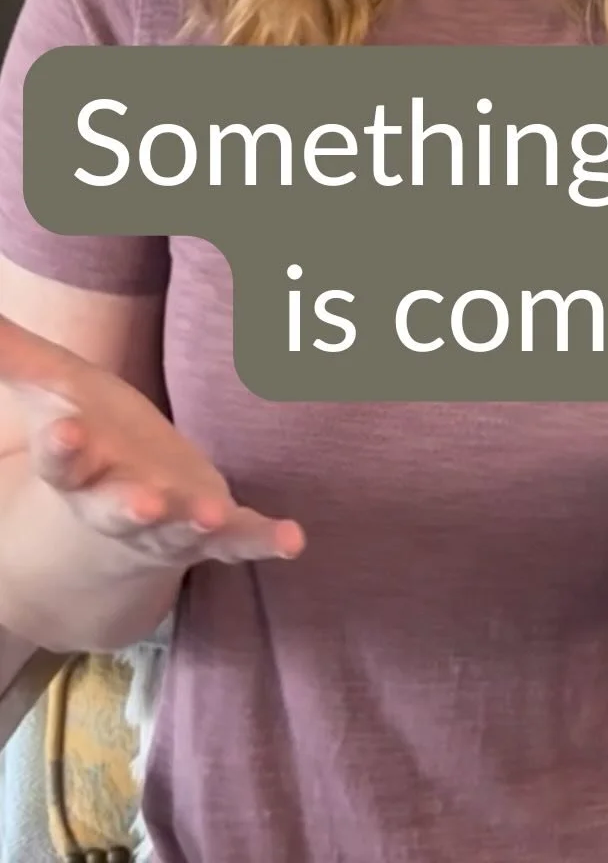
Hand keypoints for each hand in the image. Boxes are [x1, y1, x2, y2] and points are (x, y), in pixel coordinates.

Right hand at [0, 315, 304, 568]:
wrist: (122, 510)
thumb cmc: (89, 434)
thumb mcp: (51, 389)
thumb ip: (11, 354)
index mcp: (78, 467)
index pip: (62, 460)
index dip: (62, 448)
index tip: (63, 431)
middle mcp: (118, 501)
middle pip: (117, 508)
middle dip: (127, 505)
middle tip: (141, 501)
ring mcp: (169, 521)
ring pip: (177, 528)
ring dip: (192, 522)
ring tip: (211, 514)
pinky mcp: (214, 531)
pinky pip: (240, 540)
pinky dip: (264, 540)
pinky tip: (293, 538)